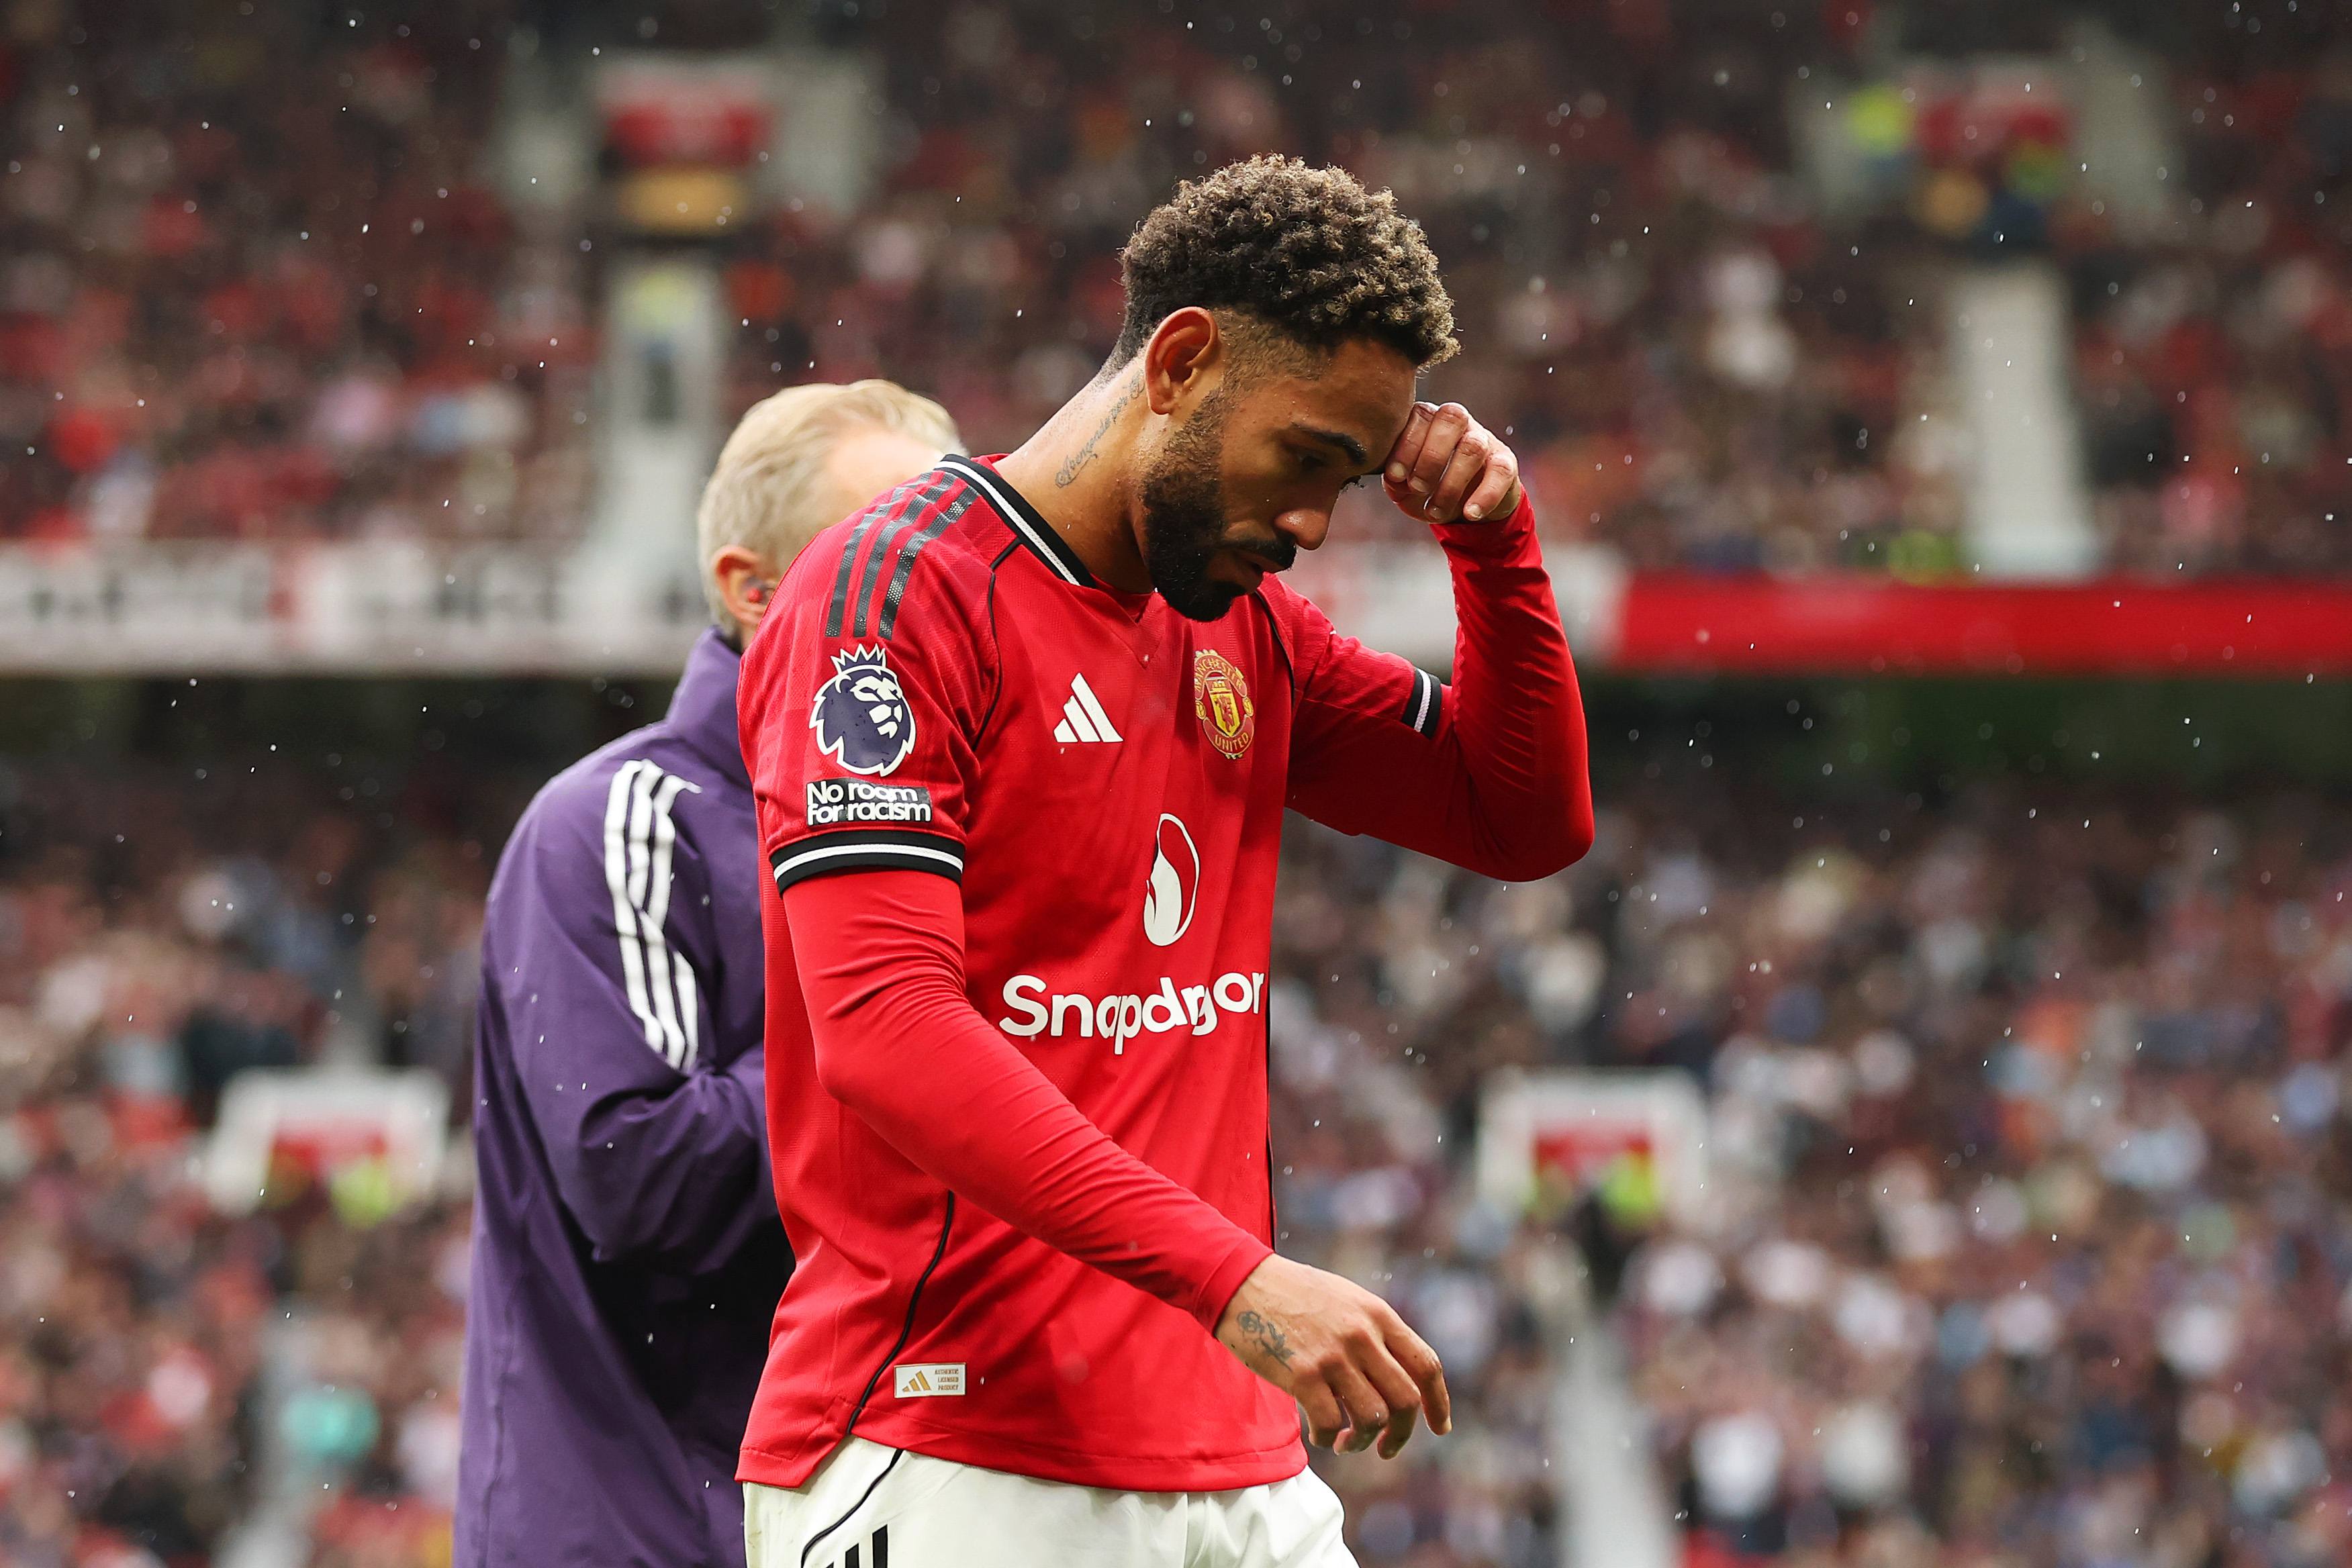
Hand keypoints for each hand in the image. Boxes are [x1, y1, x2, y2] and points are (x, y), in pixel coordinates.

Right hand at [1214, 1253, 1451, 1458]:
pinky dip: (1328, 1438)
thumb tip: (1394, 1377)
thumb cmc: (1291, 1294)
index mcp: (1378, 1315)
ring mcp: (1333, 1355)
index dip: (1438, 1404)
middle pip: (1405, 1400)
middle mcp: (1362, 1334)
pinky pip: (1330, 1424)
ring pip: (1372, 1417)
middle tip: (1385, 1448)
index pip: (1426, 1365)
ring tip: (1346, 1442)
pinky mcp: (1302, 1374)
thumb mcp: (1346, 1300)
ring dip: (1362, 1441)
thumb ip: (1373, 1331)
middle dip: (1401, 1434)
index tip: (1439, 1428)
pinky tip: (1320, 1434)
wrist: (1241, 1281)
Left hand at [1382, 401, 1522, 524]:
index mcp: (1430, 419)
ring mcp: (1484, 439)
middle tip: (1418, 488)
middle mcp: (1458, 422)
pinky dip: (1485, 496)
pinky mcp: (1505, 462)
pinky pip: (1500, 471)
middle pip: (1451, 418)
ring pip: (1473, 447)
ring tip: (1435, 512)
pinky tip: (1469, 514)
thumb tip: (1396, 480)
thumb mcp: (1405, 485)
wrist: (1465, 505)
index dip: (1407, 445)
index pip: (1421, 415)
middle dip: (1431, 457)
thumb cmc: (1428, 486)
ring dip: (1451, 484)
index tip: (1395, 476)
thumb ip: (1396, 480)